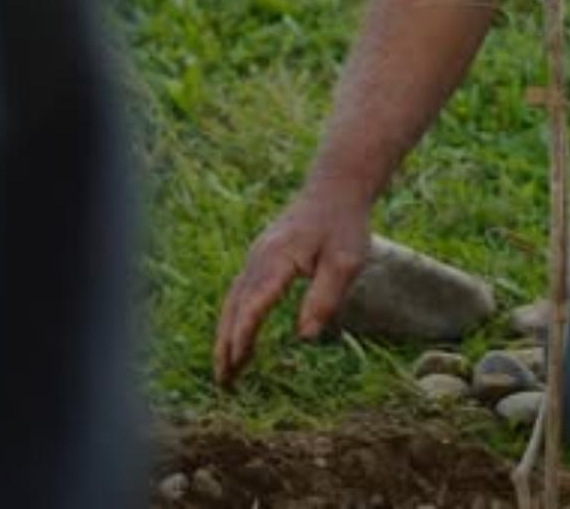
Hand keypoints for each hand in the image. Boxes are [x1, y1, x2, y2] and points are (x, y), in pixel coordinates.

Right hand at [213, 187, 370, 385]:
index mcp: (278, 258)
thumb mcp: (346, 262)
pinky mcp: (261, 256)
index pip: (254, 302)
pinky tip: (240, 336)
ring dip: (227, 333)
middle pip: (235, 305)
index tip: (237, 363)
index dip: (243, 334)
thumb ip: (325, 297)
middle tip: (223, 381)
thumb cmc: (344, 225)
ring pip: (234, 299)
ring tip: (227, 369)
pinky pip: (241, 291)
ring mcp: (257, 255)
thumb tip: (306, 337)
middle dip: (227, 343)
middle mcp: (259, 256)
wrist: (335, 188)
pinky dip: (235, 316)